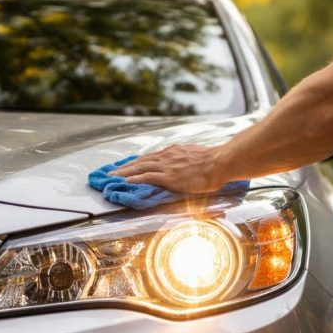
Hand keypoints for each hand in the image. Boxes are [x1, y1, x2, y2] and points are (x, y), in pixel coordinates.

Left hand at [108, 144, 227, 192]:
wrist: (220, 163)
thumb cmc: (214, 162)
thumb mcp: (197, 157)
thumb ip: (188, 161)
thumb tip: (187, 167)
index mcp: (174, 151)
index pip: (151, 156)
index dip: (137, 161)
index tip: (128, 165)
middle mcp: (167, 156)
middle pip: (141, 160)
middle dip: (125, 166)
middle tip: (112, 171)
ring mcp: (167, 166)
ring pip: (140, 167)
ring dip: (124, 172)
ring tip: (113, 177)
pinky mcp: (169, 176)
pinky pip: (147, 176)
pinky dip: (135, 178)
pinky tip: (125, 181)